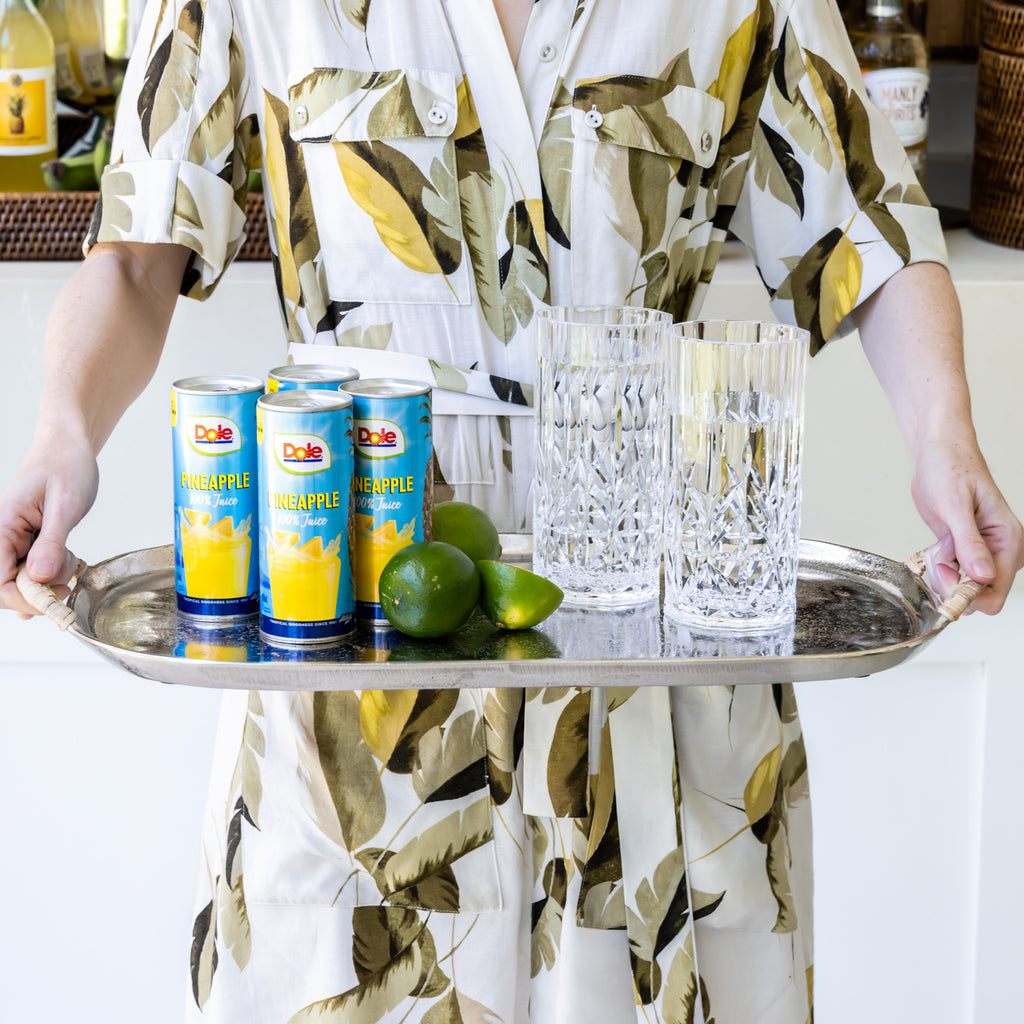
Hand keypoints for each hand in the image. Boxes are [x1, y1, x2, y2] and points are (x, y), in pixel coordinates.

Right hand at [0, 434, 98, 617]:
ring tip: (68, 557)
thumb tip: (39, 577)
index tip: (53, 597)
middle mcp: (0, 538)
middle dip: (38, 592)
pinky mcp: (26, 544)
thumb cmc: (65, 466)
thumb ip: (51, 542)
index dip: (23, 599)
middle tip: (67, 578)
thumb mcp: (65, 505)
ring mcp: (12, 542)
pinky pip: (33, 571)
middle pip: (6, 588)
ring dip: (48, 580)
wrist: (69, 448)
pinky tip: (65, 558)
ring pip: (22, 582)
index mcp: (0, 527)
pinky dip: (52, 572)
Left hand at [910, 436, 1023, 614]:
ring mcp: (981, 554)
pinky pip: (948, 575)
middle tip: (938, 553)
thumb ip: (969, 543)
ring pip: (958, 587)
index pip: (995, 592)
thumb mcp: (955, 505)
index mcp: (1009, 541)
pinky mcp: (963, 553)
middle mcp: (999, 551)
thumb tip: (983, 576)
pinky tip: (937, 546)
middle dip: (949, 581)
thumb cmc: (950, 469)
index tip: (944, 574)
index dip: (967, 593)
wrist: (938, 454)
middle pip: (975, 595)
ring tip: (938, 544)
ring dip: (940, 572)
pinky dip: (936, 566)